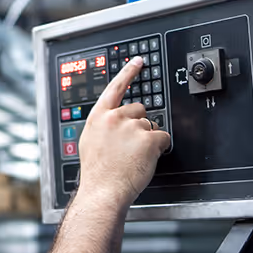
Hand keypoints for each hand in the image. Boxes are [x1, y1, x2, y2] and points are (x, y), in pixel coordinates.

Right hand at [76, 56, 170, 206]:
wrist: (103, 191)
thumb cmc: (97, 173)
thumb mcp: (90, 142)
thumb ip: (102, 127)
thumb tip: (111, 124)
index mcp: (98, 118)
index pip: (115, 88)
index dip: (128, 72)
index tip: (138, 61)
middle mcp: (114, 118)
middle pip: (139, 110)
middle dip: (140, 124)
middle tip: (131, 145)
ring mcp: (132, 127)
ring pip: (151, 125)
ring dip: (148, 139)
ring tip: (134, 157)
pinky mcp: (148, 139)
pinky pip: (163, 138)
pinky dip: (159, 148)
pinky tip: (146, 159)